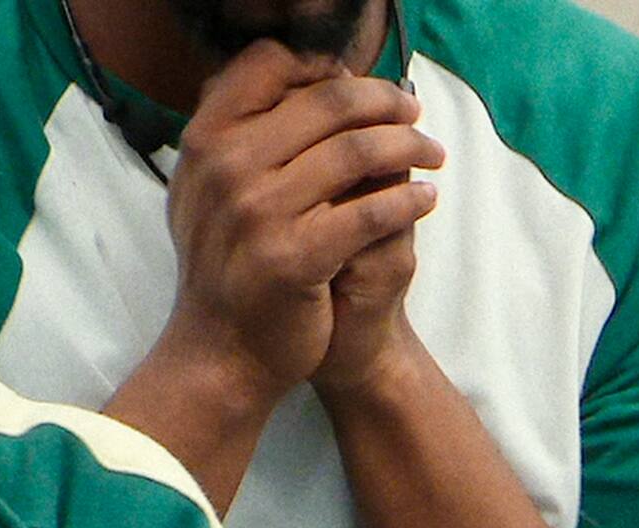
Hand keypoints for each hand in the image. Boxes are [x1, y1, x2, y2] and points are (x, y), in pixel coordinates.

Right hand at [154, 44, 442, 412]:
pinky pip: (368, 214)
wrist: (222, 351)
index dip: (324, 66)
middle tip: (414, 114)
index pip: (267, 65)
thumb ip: (247, 134)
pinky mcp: (293, 257)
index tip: (362, 85)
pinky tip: (425, 200)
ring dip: (409, 147)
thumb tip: (321, 79)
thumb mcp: (214, 190)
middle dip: (384, 103)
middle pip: (325, 103)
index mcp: (206, 139)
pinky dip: (408, 200)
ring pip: (356, 153)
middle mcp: (226, 166)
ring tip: (432, 155)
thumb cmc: (233, 263)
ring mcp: (257, 212)